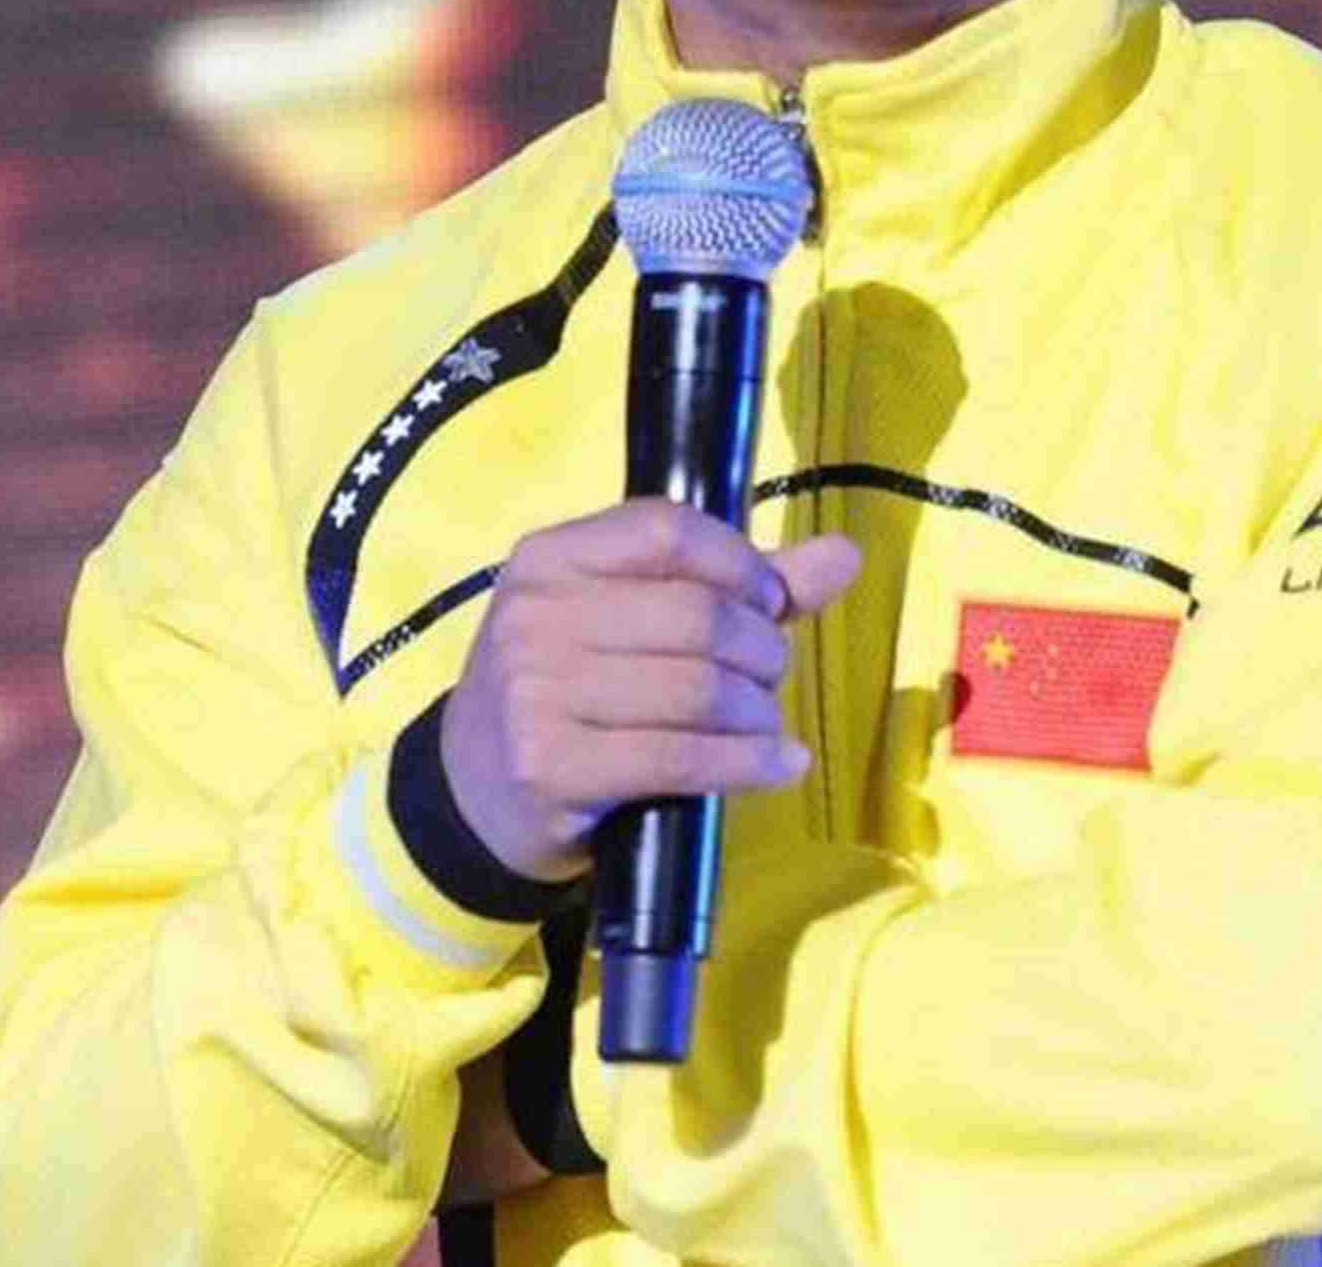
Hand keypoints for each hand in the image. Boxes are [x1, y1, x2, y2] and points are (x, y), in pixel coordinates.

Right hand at [441, 502, 859, 882]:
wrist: (474, 792)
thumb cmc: (570, 687)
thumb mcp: (632, 616)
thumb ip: (740, 583)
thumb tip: (848, 554)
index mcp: (551, 556)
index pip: (668, 529)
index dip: (739, 565)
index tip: (767, 602)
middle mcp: (535, 614)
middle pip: (696, 615)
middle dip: (761, 649)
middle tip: (769, 676)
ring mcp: (535, 694)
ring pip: (697, 691)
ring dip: (758, 713)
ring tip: (766, 724)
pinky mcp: (552, 769)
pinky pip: (682, 759)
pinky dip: (750, 763)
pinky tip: (780, 765)